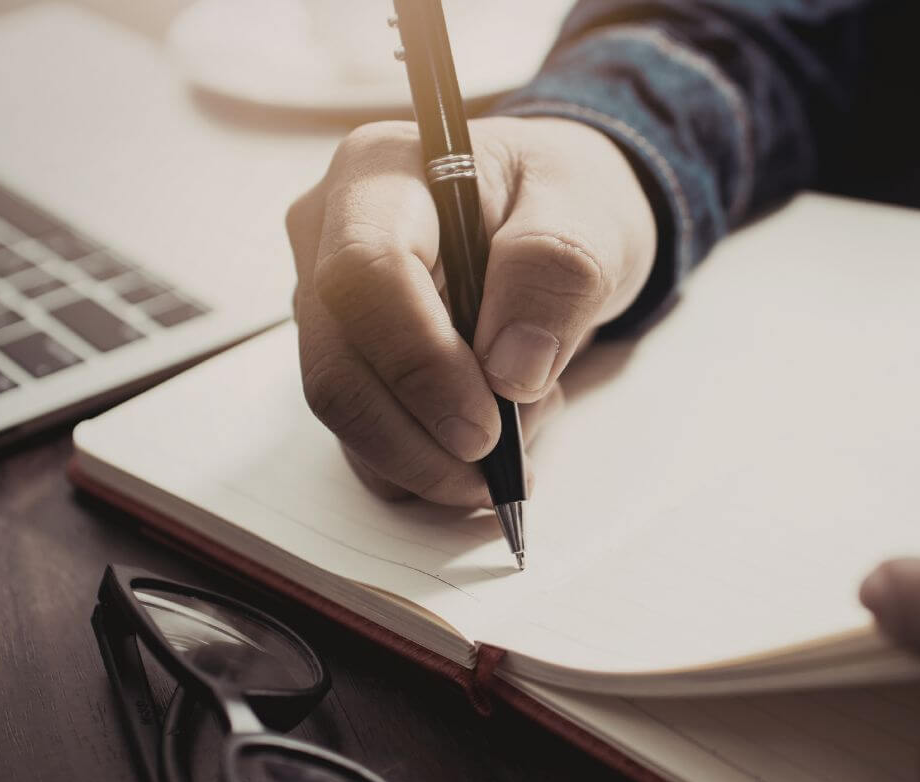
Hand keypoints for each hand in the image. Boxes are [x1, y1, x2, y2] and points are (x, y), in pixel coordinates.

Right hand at [285, 117, 656, 503]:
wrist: (555, 219)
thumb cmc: (562, 199)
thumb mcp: (589, 212)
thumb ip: (555, 271)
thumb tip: (511, 370)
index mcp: (381, 173)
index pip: (365, 275)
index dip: (420, 364)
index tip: (485, 427)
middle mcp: (330, 236)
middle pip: (338, 365)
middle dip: (421, 440)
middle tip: (502, 470)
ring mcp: (329, 305)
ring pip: (349, 414)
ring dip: (434, 455)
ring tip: (522, 426)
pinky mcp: (348, 359)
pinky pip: (367, 437)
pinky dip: (430, 459)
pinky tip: (495, 430)